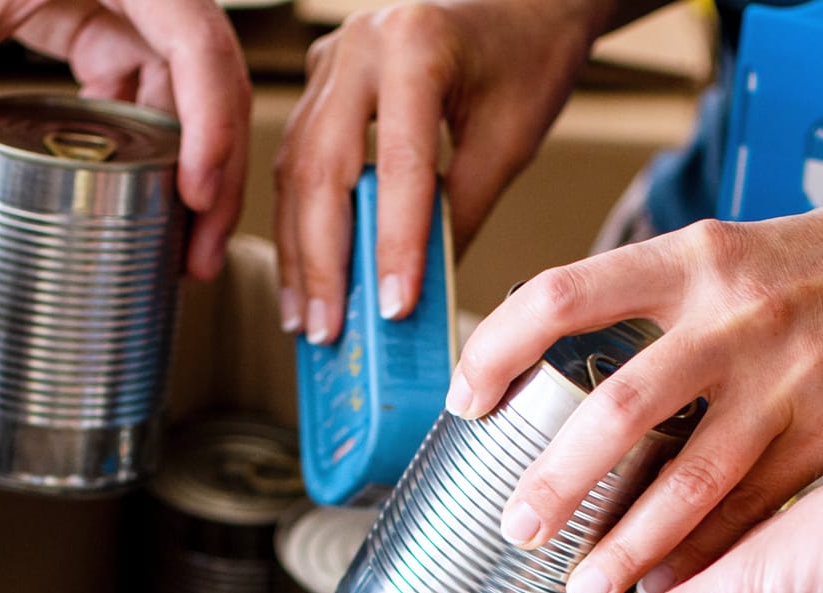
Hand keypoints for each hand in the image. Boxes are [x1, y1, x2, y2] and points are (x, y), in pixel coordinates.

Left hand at [0, 0, 250, 279]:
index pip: (199, 46)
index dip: (210, 125)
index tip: (197, 194)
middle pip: (214, 85)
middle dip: (216, 175)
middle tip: (201, 254)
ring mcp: (136, 8)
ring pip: (190, 97)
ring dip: (189, 172)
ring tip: (179, 243)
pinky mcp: (113, 25)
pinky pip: (149, 89)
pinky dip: (147, 147)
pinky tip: (138, 198)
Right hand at [273, 0, 603, 342]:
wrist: (519, 6)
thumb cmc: (526, 63)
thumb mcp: (509, 142)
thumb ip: (461, 213)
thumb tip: (419, 295)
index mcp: (415, 46)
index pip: (400, 164)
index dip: (393, 244)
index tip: (391, 310)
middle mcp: (359, 45)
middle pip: (323, 168)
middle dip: (323, 261)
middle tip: (326, 331)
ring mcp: (331, 58)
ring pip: (296, 168)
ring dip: (300, 252)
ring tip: (308, 321)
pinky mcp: (321, 80)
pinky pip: (298, 158)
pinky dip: (300, 223)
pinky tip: (305, 278)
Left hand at [453, 177, 822, 592]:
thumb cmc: (820, 267)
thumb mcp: (725, 257)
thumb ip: (651, 311)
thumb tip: (561, 393)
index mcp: (689, 259)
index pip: (561, 296)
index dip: (498, 350)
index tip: (466, 401)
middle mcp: (732, 315)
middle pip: (619, 407)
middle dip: (557, 480)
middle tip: (516, 529)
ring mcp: (786, 378)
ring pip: (689, 478)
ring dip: (630, 544)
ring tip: (586, 589)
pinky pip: (753, 510)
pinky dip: (706, 555)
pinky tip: (671, 588)